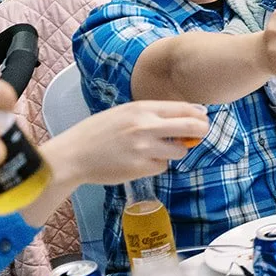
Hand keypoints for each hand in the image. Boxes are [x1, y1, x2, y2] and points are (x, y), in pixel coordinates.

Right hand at [42, 101, 207, 185]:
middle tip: (199, 135)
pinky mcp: (141, 168)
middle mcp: (145, 126)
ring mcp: (144, 148)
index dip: (199, 115)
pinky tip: (139, 162)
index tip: (202, 120)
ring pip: (180, 151)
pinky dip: (156, 165)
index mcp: (142, 109)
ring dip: (175, 152)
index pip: (184, 108)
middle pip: (191, 127)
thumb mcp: (125, 113)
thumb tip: (192, 114)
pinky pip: (162, 166)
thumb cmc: (98, 132)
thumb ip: (154, 113)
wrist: (73, 155)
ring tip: (156, 150)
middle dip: (200, 131)